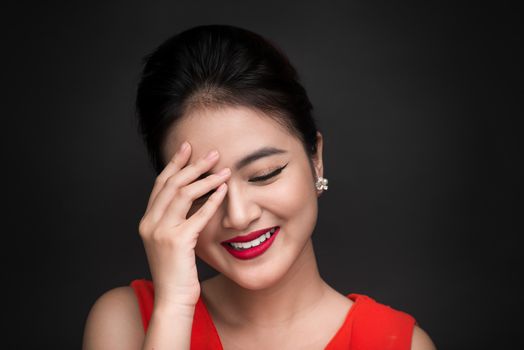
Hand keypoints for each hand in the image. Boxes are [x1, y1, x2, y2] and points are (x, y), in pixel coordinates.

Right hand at [138, 142, 229, 308]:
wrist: (172, 298)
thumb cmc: (176, 271)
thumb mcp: (169, 241)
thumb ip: (174, 220)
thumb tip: (191, 197)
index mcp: (147, 220)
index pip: (160, 184)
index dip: (174, 163)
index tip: (187, 148)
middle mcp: (150, 222)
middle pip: (171, 183)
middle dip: (192, 165)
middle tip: (212, 153)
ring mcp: (161, 231)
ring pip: (182, 194)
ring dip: (205, 179)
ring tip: (223, 169)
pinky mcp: (177, 241)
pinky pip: (197, 214)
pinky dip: (211, 200)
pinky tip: (223, 190)